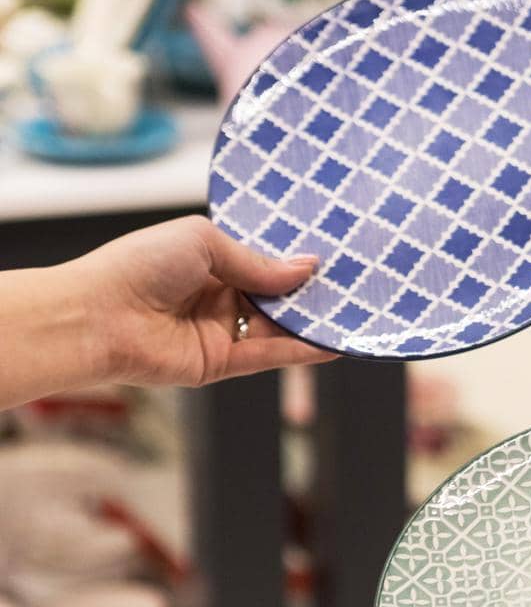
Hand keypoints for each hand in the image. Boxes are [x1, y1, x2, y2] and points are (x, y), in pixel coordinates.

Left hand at [71, 215, 332, 386]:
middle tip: (354, 285)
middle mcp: (217, 295)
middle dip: (310, 292)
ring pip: (277, 327)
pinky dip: (300, 352)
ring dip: (312, 323)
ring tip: (354, 314)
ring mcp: (220, 331)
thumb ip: (257, 261)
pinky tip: (331, 343)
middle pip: (275, 295)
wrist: (99, 316)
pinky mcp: (220, 363)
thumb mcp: (203, 242)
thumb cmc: (138, 266)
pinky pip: (269, 356)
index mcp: (208, 260)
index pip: (262, 260)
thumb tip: (307, 269)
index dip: (294, 259)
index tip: (332, 254)